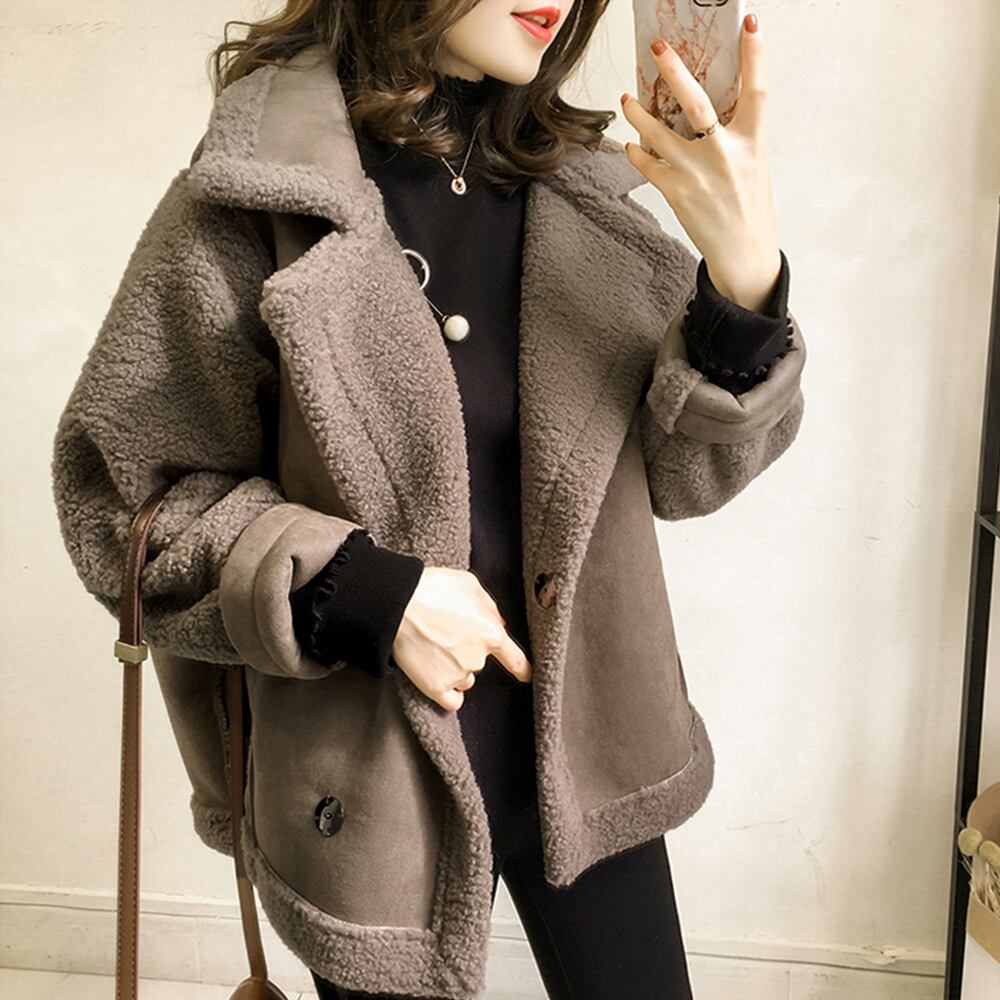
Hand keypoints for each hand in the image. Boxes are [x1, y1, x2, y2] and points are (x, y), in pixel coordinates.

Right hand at [391, 566, 532, 711]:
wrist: (399, 602)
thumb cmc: (432, 588)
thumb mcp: (469, 583)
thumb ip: (488, 605)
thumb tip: (499, 623)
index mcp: (490, 634)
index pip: (516, 660)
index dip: (523, 670)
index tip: (526, 676)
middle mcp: (477, 658)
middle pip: (480, 663)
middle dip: (468, 651)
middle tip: (446, 633)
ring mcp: (457, 675)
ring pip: (465, 679)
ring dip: (456, 669)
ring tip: (434, 648)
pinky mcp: (435, 687)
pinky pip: (451, 700)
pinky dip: (448, 693)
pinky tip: (440, 679)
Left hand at [620, 11, 780, 312]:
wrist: (742, 251)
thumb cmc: (749, 205)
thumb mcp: (754, 163)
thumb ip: (736, 134)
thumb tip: (705, 106)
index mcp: (752, 142)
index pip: (757, 90)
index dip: (755, 54)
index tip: (749, 23)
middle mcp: (725, 154)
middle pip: (697, 103)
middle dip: (675, 71)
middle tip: (658, 47)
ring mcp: (697, 173)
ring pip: (659, 133)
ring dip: (639, 113)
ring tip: (627, 97)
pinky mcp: (676, 192)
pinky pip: (649, 164)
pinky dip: (637, 152)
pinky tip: (630, 144)